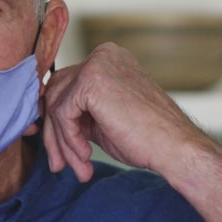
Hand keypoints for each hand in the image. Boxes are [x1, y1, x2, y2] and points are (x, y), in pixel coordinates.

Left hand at [41, 43, 204, 181]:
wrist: (175, 149)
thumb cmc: (147, 139)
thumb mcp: (103, 119)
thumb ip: (77, 112)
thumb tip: (46, 120)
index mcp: (108, 59)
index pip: (67, 86)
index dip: (59, 122)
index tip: (62, 152)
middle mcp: (102, 54)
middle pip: (57, 93)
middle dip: (56, 133)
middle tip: (61, 165)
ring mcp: (97, 64)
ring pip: (56, 105)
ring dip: (62, 142)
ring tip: (79, 166)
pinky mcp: (91, 81)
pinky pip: (62, 114)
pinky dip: (69, 139)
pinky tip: (86, 155)